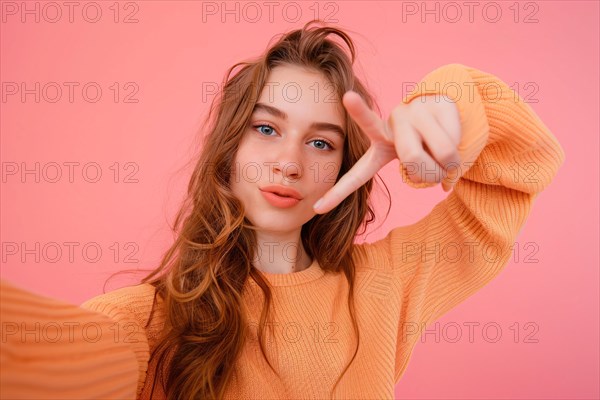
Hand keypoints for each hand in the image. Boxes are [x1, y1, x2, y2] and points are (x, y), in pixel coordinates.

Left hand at [313, 91, 461, 213]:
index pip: (356, 174)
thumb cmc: (427, 144)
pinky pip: (452, 139)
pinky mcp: (432, 104)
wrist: (445, 108)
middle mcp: (390, 127)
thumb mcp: (419, 164)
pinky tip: (449, 130)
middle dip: (431, 169)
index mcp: (377, 148)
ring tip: (440, 147)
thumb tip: (446, 185)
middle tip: (432, 163)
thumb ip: (424, 176)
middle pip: (413, 160)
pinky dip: (458, 144)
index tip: (316, 208)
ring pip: (439, 154)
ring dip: (448, 161)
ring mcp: (411, 113)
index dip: (338, 193)